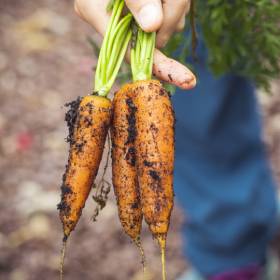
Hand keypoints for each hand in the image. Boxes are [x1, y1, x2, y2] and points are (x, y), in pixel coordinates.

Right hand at [75, 0, 195, 88]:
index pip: (132, 52)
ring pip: (166, 25)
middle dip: (171, 16)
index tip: (186, 80)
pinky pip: (169, 15)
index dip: (160, 66)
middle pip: (154, 38)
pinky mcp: (143, 10)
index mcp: (95, 12)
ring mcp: (128, 16)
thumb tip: (153, 26)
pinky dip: (176, 3)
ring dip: (176, 5)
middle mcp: (111, 20)